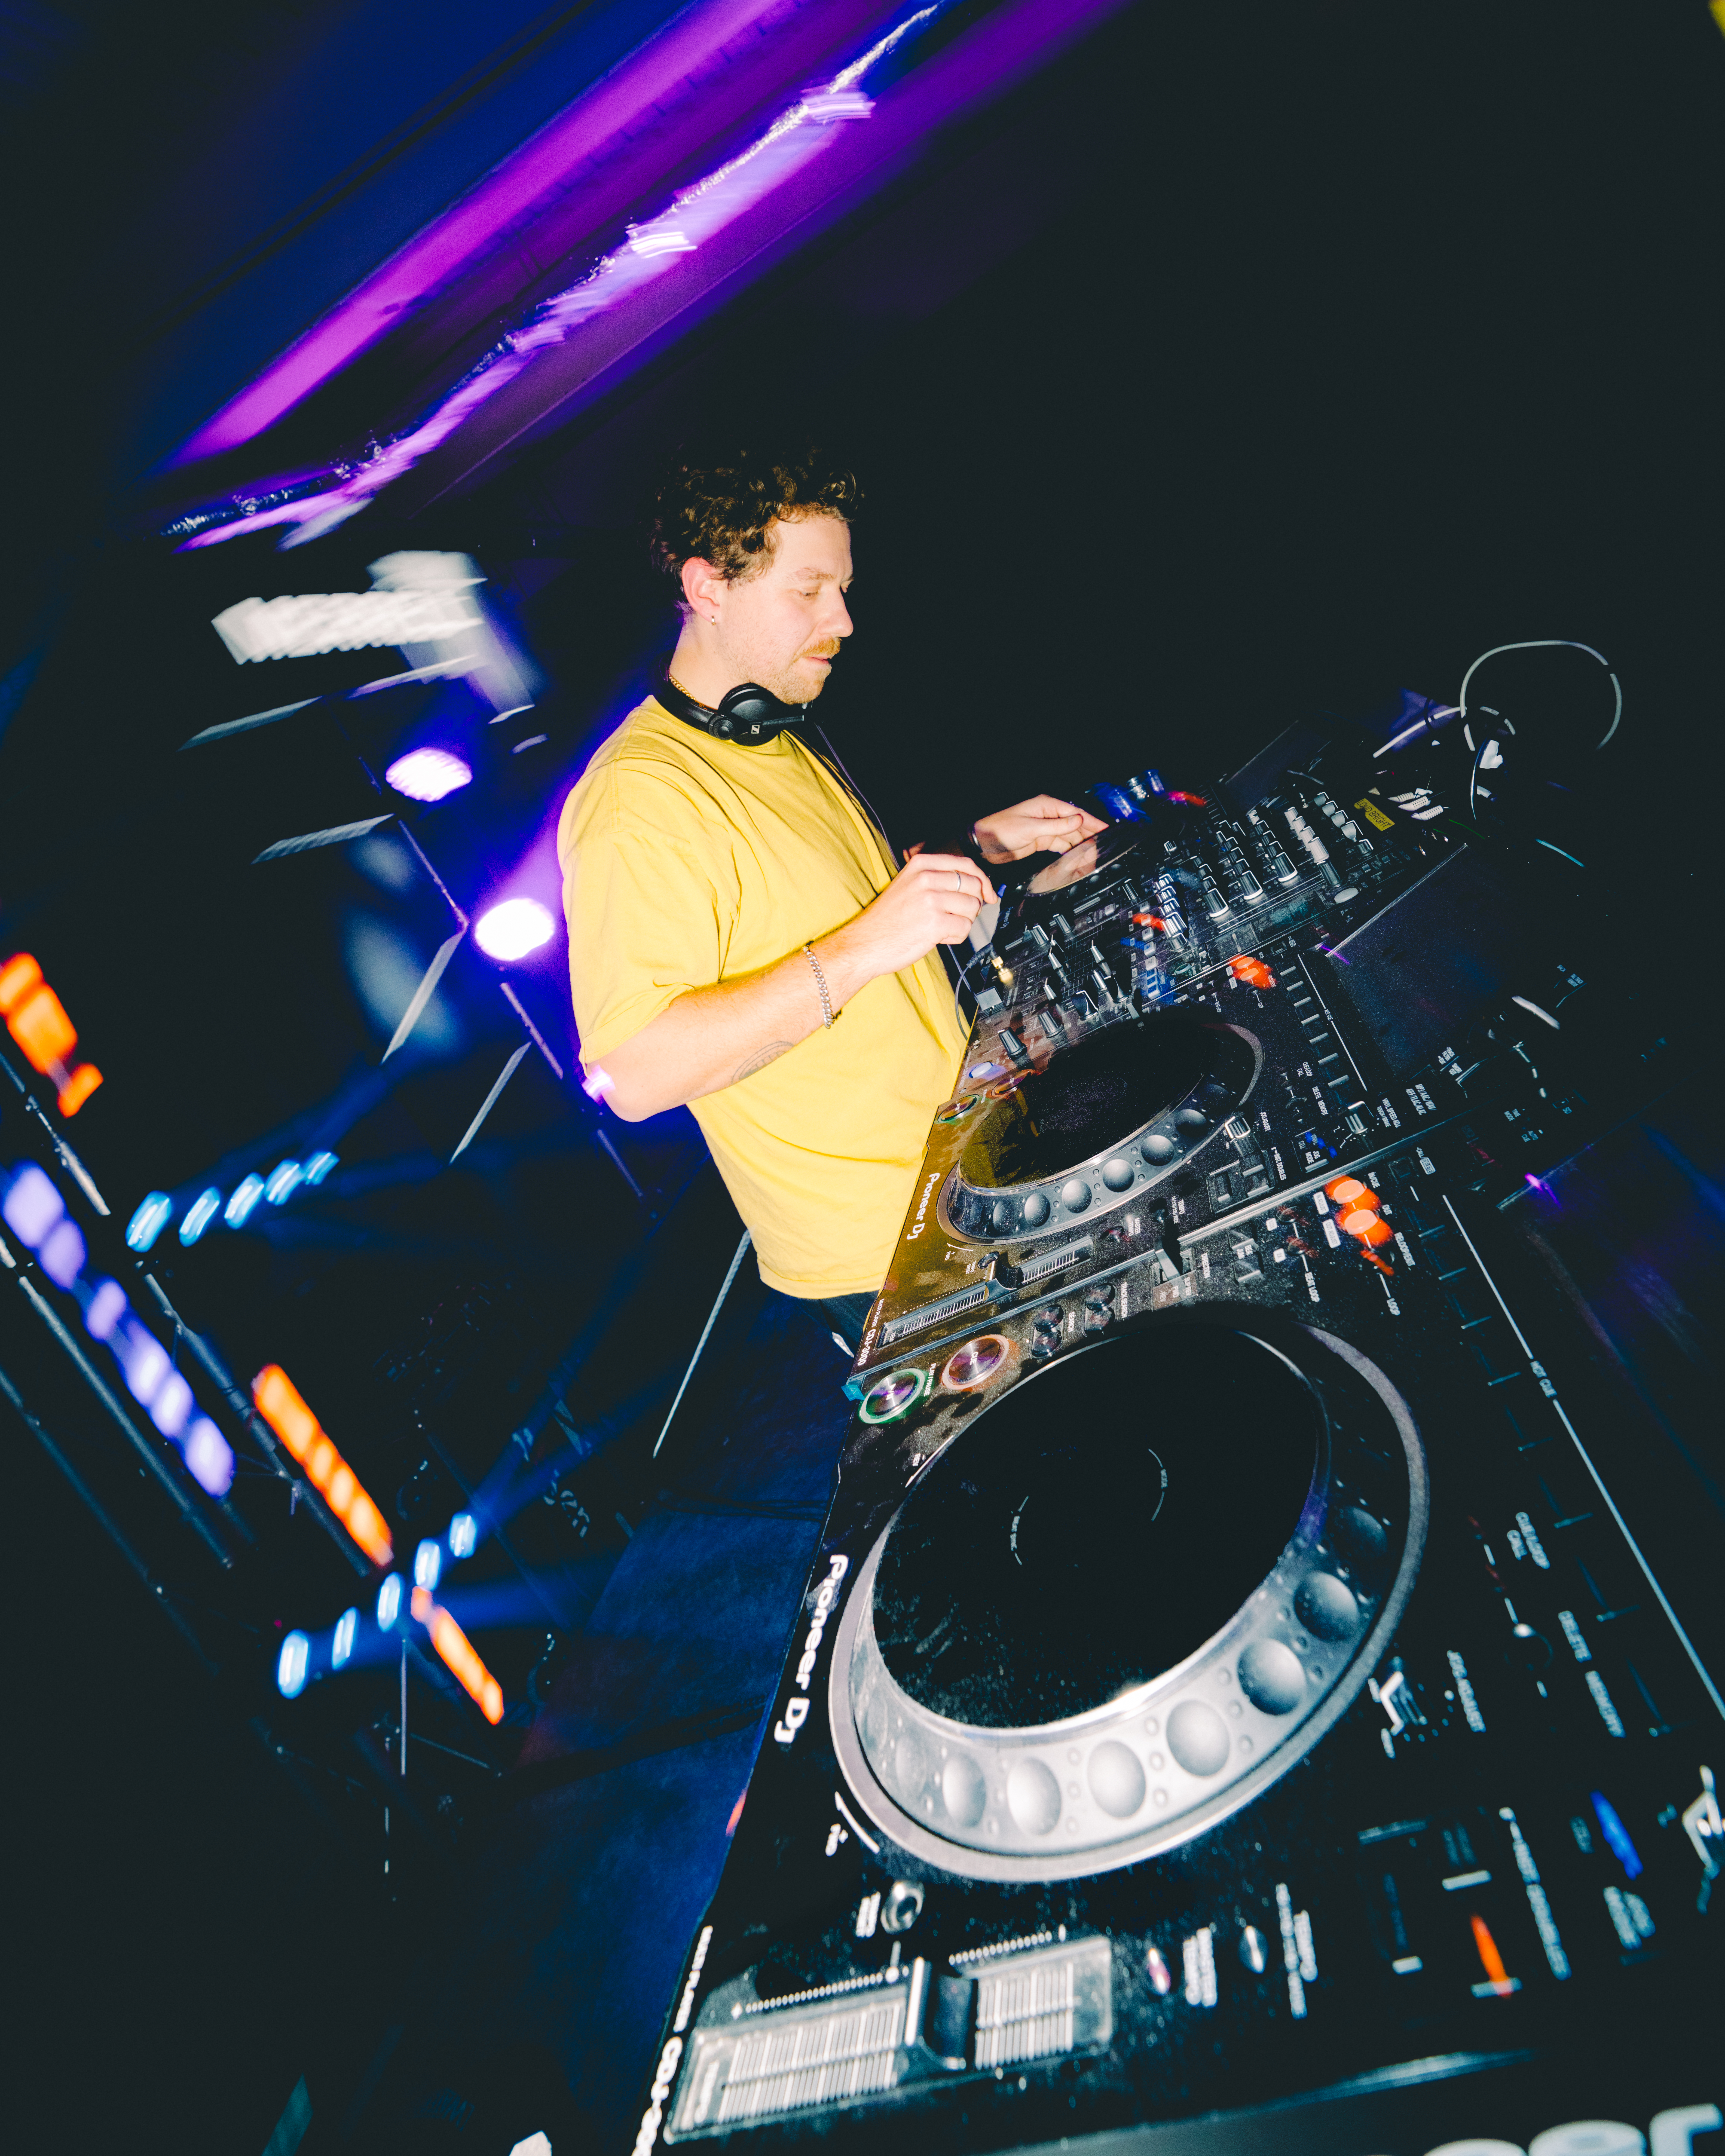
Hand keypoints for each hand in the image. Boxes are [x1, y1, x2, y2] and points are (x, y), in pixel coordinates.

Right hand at [832, 851, 995, 984]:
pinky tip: (938, 937)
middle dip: (974, 903)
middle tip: (959, 915)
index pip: (965, 864)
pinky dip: (956, 937)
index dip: (982, 880)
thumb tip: (976, 885)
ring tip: (941, 927)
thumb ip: (937, 878)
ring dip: (963, 922)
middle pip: (974, 885)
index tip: (988, 893)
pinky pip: (965, 928)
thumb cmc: (886, 919)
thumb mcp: (908, 885)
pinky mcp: (935, 923)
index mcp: (921, 864)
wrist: (864, 943)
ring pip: (973, 907)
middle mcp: (927, 878)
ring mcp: (931, 900)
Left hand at [971, 795, 1107, 863]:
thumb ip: (1056, 826)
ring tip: (1095, 854)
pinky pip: (1060, 844)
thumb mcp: (1030, 828)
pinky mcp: (1040, 840)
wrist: (983, 843)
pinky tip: (1078, 857)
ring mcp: (1045, 828)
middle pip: (1075, 825)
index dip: (1092, 822)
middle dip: (1090, 835)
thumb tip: (1078, 820)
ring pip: (1069, 836)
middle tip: (1105, 845)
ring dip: (1081, 845)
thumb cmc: (1001, 830)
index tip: (1106, 829)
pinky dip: (1069, 850)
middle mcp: (1048, 815)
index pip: (1075, 813)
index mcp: (1046, 806)